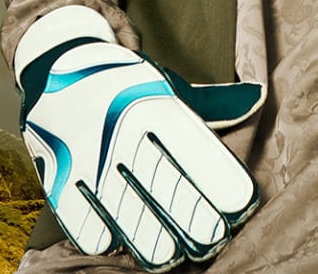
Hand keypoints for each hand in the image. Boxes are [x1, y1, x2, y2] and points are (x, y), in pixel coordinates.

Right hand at [16, 7, 261, 270]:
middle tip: (214, 237)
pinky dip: (101, 234)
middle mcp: (121, 127)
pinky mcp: (58, 174)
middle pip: (161, 181)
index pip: (192, 145)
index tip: (241, 204)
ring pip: (122, 206)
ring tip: (173, 255)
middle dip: (190, 215)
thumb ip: (212, 103)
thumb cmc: (127, 82)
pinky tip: (119, 241)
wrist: (58, 61)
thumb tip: (259, 97)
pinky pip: (80, 216)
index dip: (217, 178)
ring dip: (149, 235)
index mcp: (153, 102)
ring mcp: (86, 153)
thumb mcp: (167, 85)